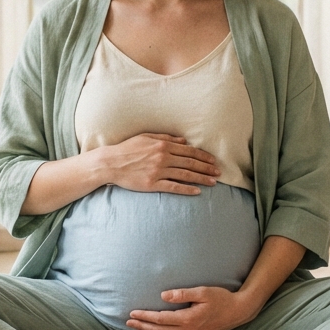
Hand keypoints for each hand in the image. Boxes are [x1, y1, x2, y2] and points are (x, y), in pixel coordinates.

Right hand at [100, 133, 219, 194]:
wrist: (111, 163)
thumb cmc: (127, 149)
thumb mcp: (146, 137)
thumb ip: (166, 138)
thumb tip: (184, 140)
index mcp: (163, 145)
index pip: (188, 151)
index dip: (203, 156)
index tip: (213, 161)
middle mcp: (163, 157)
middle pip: (190, 163)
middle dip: (207, 168)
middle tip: (219, 172)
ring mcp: (158, 171)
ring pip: (185, 175)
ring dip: (201, 178)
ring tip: (213, 182)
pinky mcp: (152, 184)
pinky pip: (173, 187)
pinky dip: (186, 189)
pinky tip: (197, 191)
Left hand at [127, 287, 257, 329]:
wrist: (238, 312)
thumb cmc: (221, 298)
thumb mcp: (202, 292)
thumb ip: (182, 294)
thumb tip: (162, 296)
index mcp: (188, 319)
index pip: (160, 319)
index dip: (145, 316)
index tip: (132, 313)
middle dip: (142, 326)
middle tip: (128, 323)